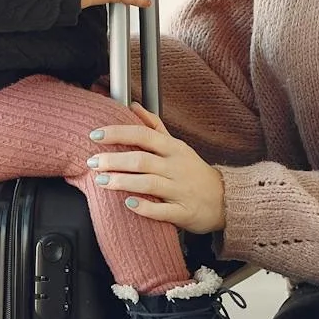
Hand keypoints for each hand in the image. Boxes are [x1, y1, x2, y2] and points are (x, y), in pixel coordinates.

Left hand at [87, 103, 226, 233]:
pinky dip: (145, 208)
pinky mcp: (184, 212)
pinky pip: (163, 211)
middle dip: (114, 160)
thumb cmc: (194, 171)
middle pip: (142, 160)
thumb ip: (154, 126)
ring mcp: (181, 190)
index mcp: (173, 149)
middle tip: (93, 162)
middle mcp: (176, 167)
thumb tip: (133, 106)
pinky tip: (128, 204)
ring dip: (123, 181)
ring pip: (150, 184)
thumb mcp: (177, 145)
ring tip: (102, 181)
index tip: (95, 135)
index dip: (118, 133)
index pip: (143, 135)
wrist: (225, 199)